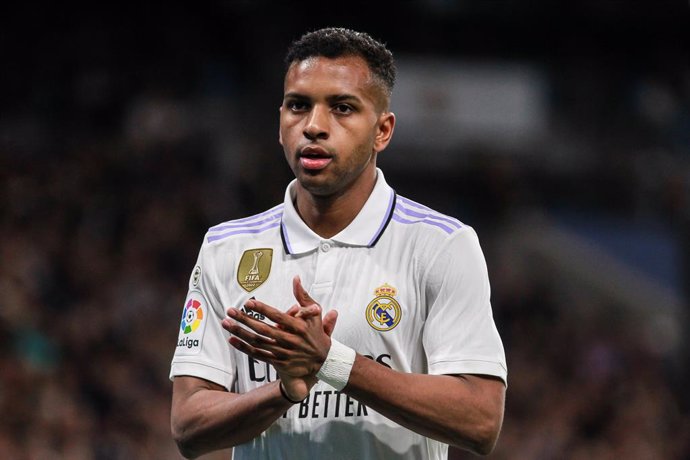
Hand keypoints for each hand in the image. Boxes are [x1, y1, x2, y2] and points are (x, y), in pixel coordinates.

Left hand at [222, 276, 337, 386]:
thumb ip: (303, 296)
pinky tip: (232, 340)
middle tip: (230, 311)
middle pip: (264, 329)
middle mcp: (290, 340)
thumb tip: (296, 278)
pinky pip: (258, 355)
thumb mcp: (315, 315)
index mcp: (299, 327)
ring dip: (240, 333)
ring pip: (258, 342)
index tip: (249, 303)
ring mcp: (283, 352)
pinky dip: (244, 348)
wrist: (323, 363)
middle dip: (245, 320)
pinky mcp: (278, 362)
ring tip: (226, 323)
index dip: (263, 310)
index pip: (278, 316)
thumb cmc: (317, 335)